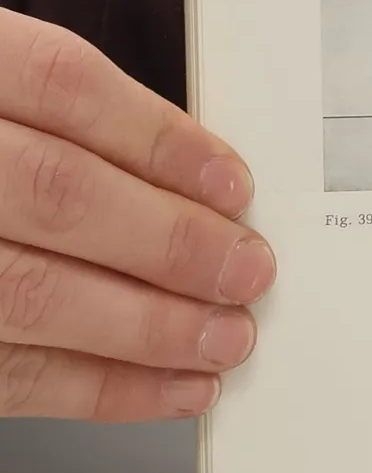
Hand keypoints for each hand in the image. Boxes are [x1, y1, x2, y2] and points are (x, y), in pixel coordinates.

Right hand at [0, 9, 272, 420]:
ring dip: (150, 325)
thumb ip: (69, 126)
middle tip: (247, 270)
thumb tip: (199, 186)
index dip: (159, 139)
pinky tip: (175, 386)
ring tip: (225, 338)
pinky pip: (13, 372)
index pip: (61, 85)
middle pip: (57, 192)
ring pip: (33, 292)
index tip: (232, 184)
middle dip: (171, 241)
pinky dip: (105, 388)